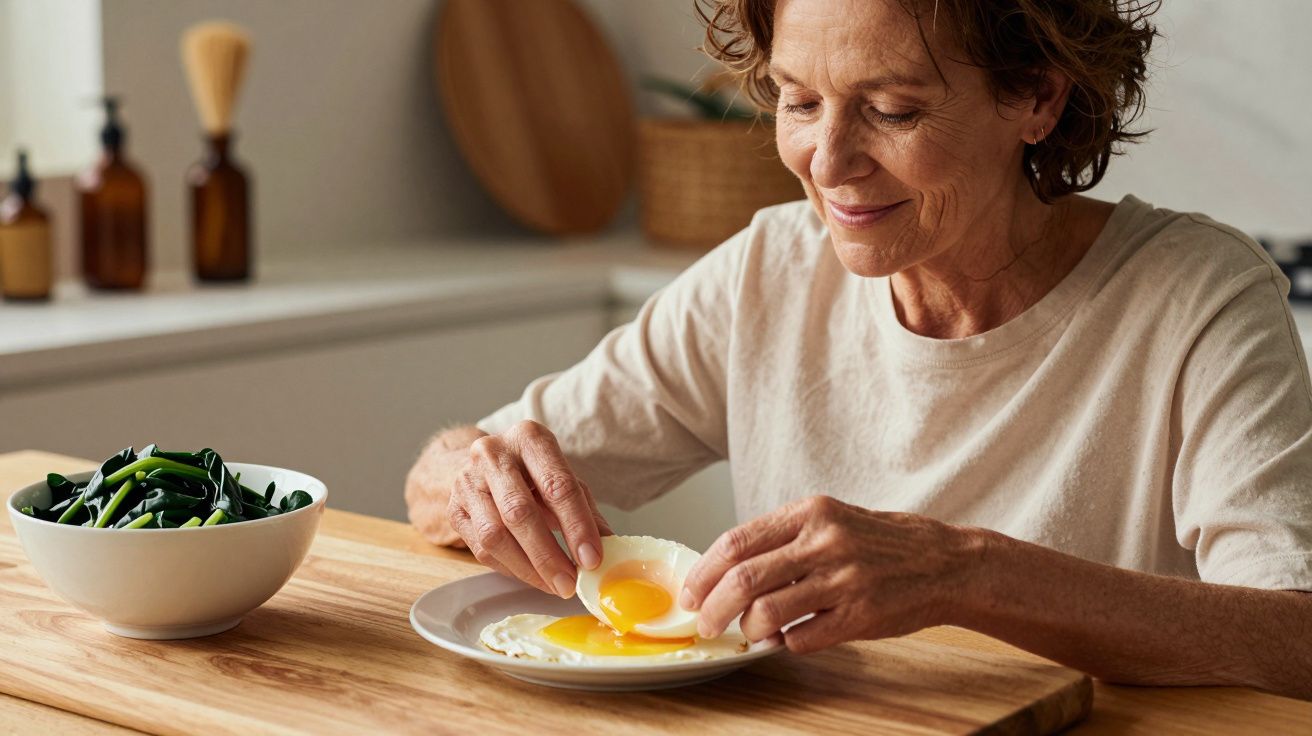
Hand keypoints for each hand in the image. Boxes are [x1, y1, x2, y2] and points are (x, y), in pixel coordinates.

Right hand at [447, 420, 612, 597]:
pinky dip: (510, 569)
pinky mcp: (454, 509)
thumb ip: (586, 512)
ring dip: (528, 568)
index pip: (557, 485)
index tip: (591, 559)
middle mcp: (492, 453)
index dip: (576, 526)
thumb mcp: (563, 481)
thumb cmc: (532, 474)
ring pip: (495, 535)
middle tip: (570, 583)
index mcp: (529, 438)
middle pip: (520, 512)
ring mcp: (466, 481)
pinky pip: (480, 549)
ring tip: (554, 585)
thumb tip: (611, 548)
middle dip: (548, 555)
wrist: (484, 466)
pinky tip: (532, 577)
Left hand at [679, 495, 980, 652]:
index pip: (736, 541)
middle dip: (711, 606)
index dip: (703, 571)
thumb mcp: (831, 519)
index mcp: (811, 512)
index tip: (689, 591)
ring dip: (746, 629)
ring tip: (746, 632)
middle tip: (703, 622)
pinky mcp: (860, 616)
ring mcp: (844, 581)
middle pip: (743, 578)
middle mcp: (825, 542)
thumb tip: (727, 568)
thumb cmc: (883, 542)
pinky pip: (802, 638)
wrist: (945, 562)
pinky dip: (785, 643)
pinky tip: (786, 638)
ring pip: (767, 612)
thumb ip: (784, 538)